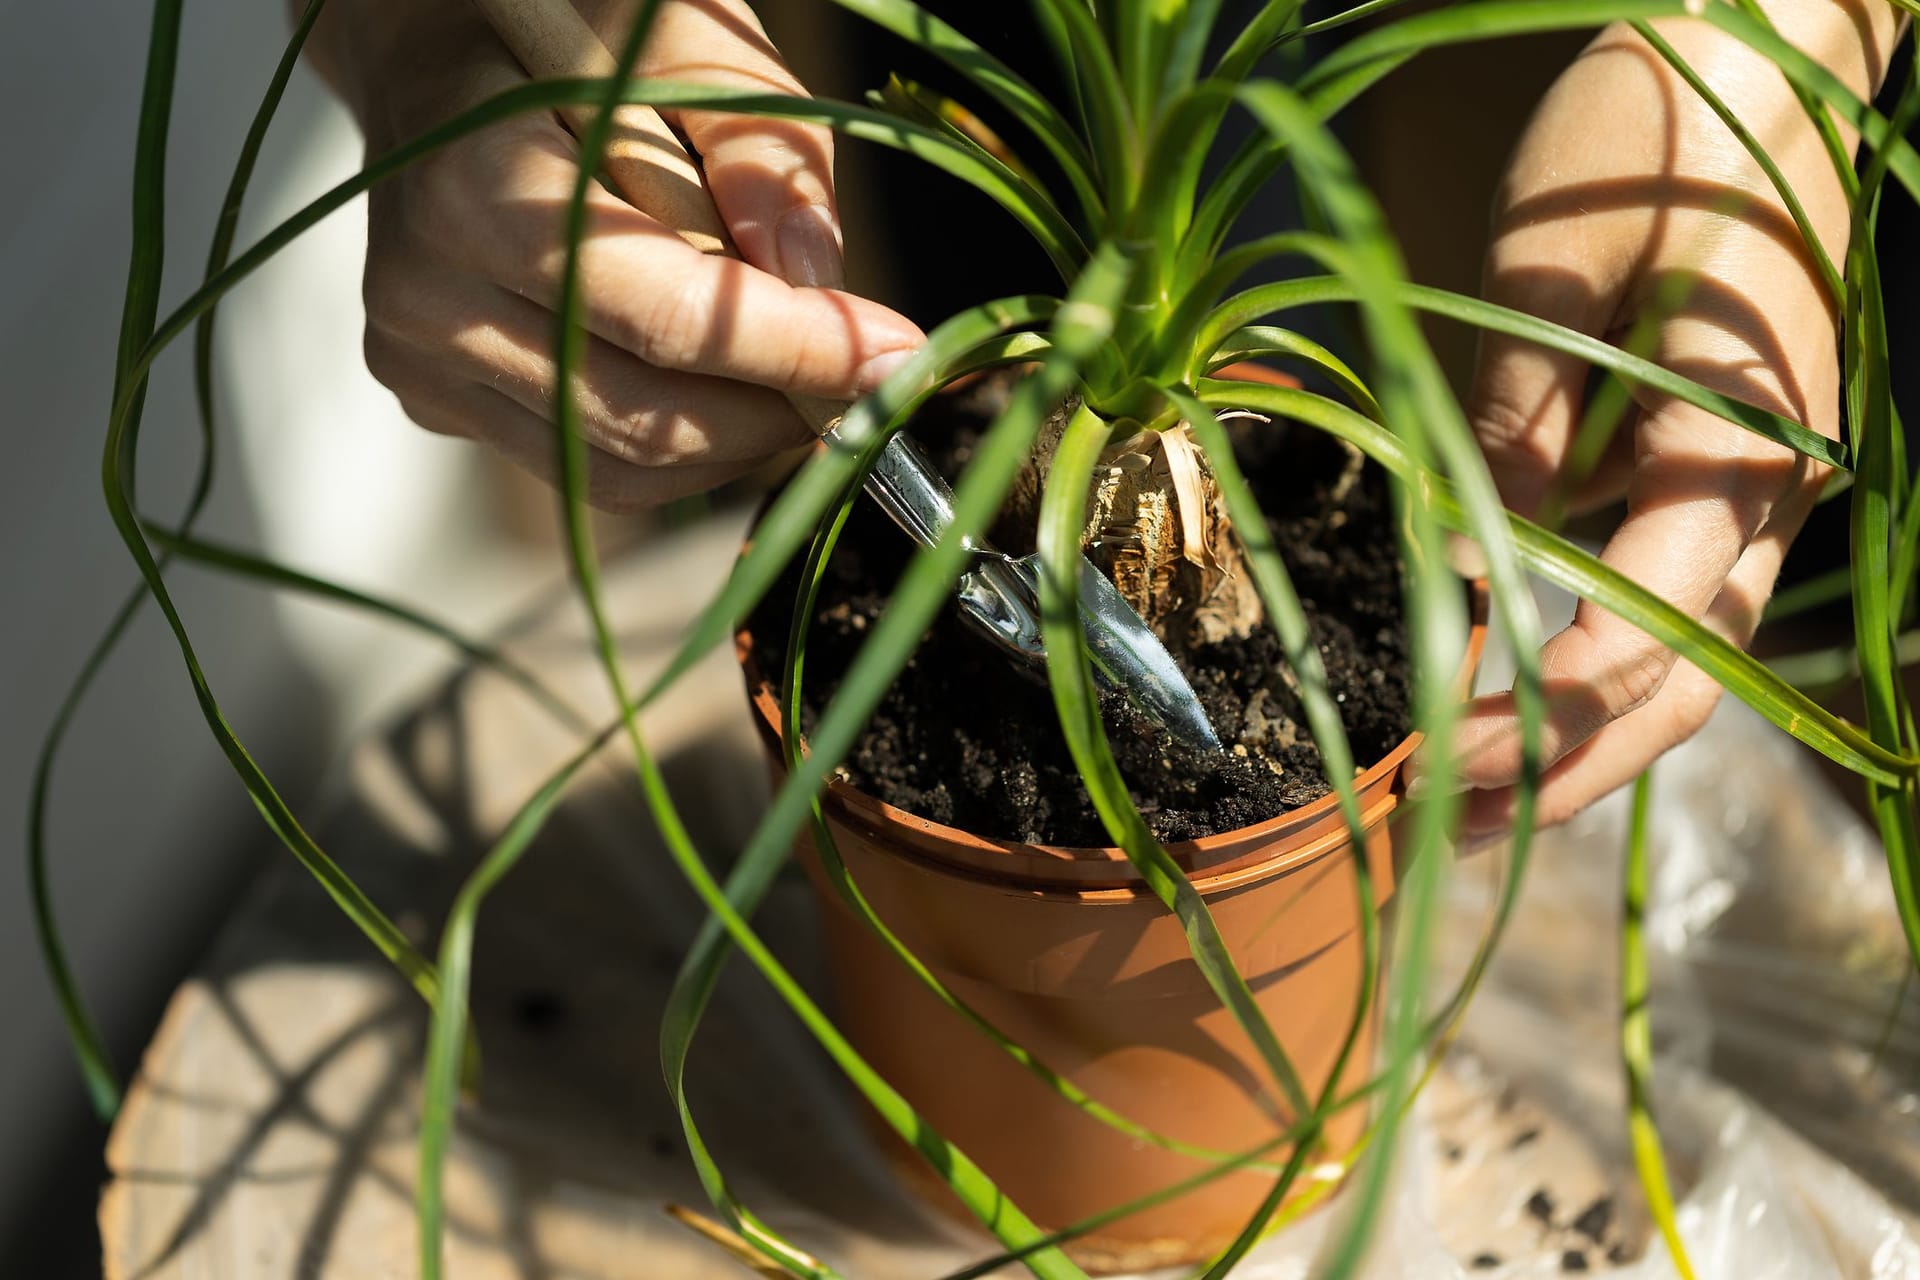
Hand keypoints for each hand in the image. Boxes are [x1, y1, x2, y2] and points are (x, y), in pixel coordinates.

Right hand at [308, 0, 923, 509]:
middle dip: (784, 410)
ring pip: (624, 469)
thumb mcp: (674, 28)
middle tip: (873, 372)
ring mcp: (422, 365)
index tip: (903, 352)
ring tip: (804, 366)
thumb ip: (756, 141)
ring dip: (742, 437)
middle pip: (649, 419)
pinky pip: (592, 465)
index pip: (666, 319)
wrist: (427, 41)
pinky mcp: (439, 404)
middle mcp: (425, 300)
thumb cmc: (565, 17)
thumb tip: (814, 276)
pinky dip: (686, 440)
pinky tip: (724, 370)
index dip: (800, 348)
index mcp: (471, 190)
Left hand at [1453, 1, 1898, 832]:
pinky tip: (1501, 690)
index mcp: (1740, 444)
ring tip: (1456, 794)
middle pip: (1681, 683)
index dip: (1539, 712)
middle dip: (1564, 765)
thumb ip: (1516, 426)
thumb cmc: (1649, 135)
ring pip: (1682, 657)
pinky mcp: (1720, 469)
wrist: (1756, 50)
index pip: (1649, 629)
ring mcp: (1757, 487)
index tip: (1430, 756)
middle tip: (1435, 817)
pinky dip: (1588, 661)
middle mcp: (1769, 489)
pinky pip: (1666, 595)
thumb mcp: (1553, 270)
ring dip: (1577, 736)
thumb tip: (1471, 572)